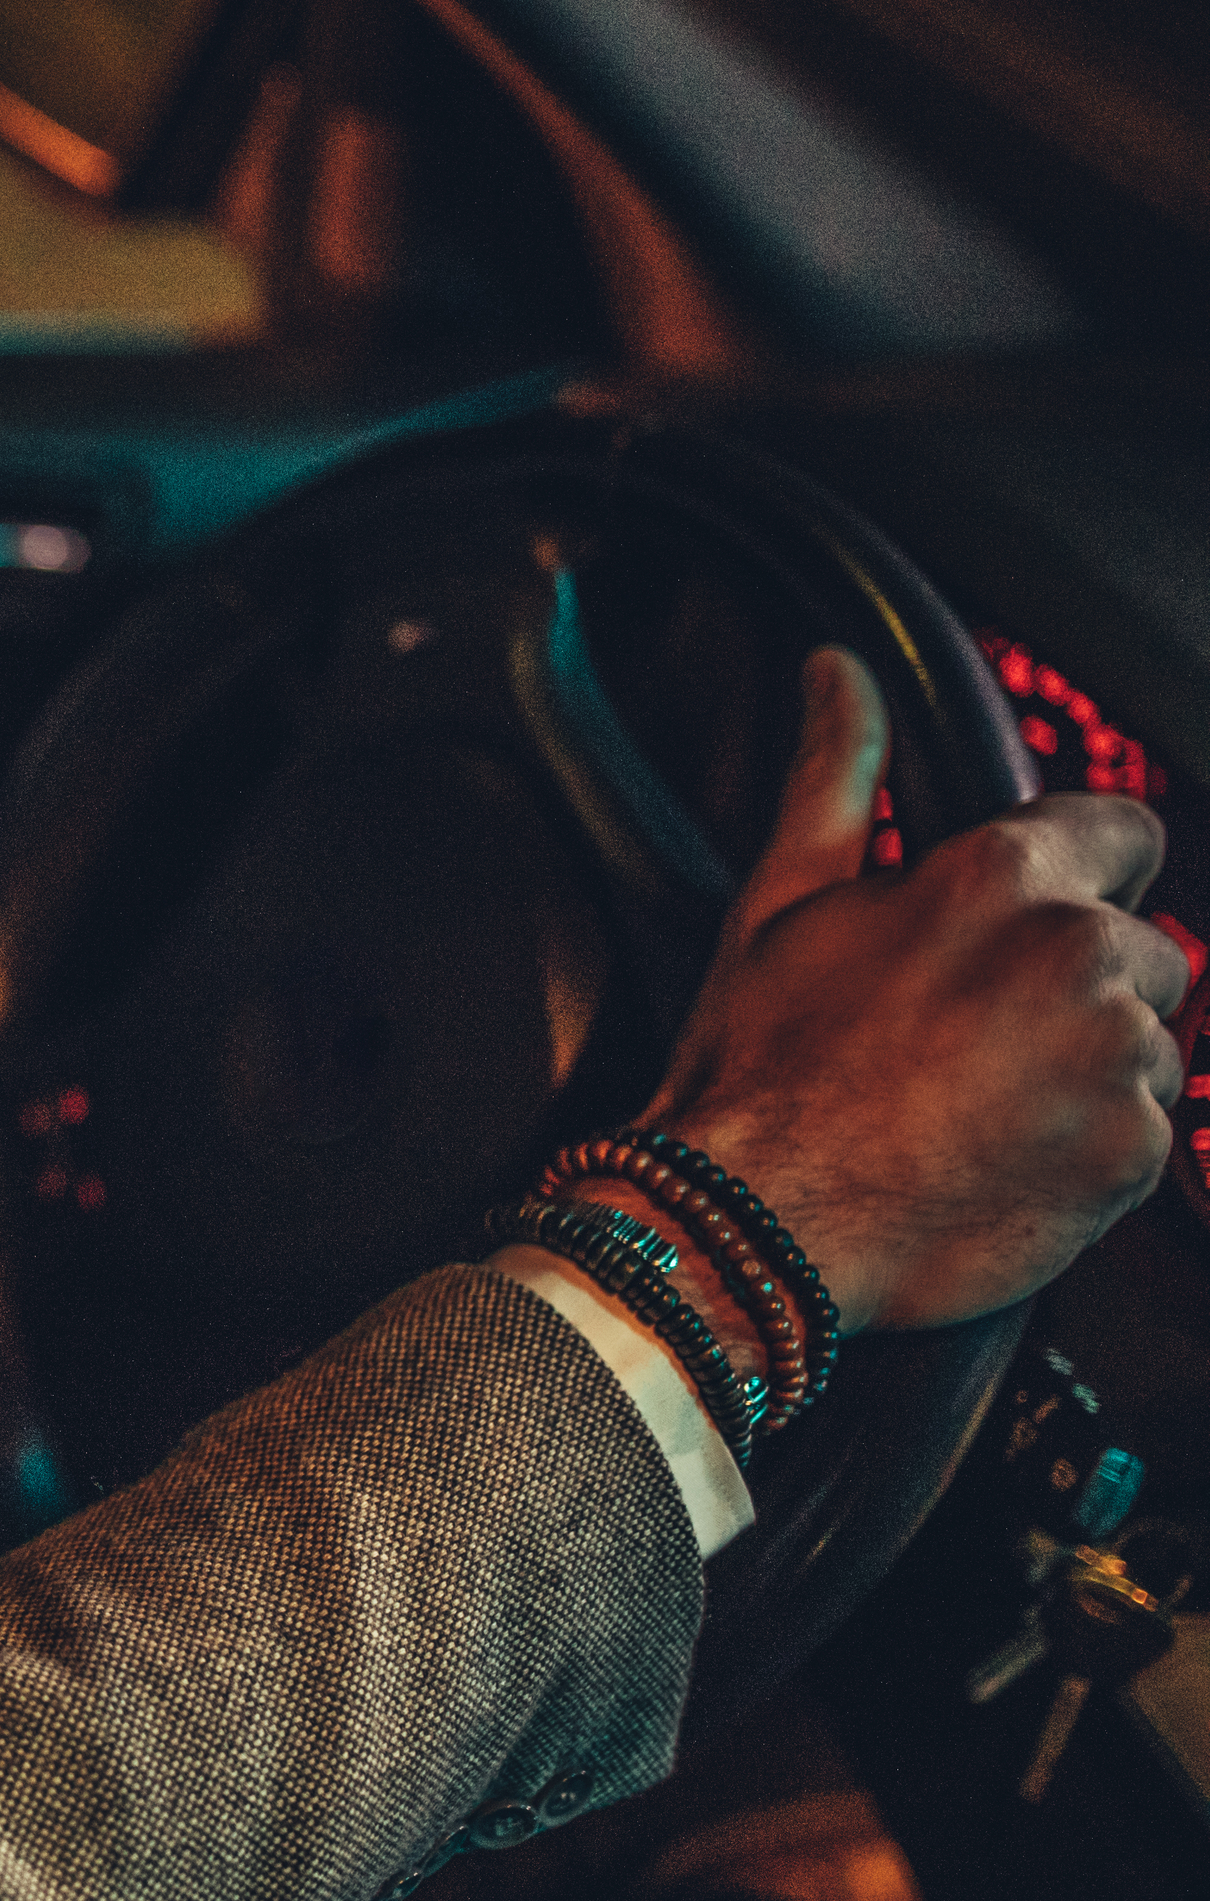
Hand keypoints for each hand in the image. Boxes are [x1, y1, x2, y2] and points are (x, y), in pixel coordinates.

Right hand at [635, 645, 1187, 1332]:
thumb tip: (837, 677)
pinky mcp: (1135, 1153)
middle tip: (975, 1043)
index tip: (1036, 926)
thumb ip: (835, 775)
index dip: (1084, 876)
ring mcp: (1114, 1055)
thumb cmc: (758, 1066)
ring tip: (980, 1107)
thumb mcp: (779, 902)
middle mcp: (1075, 953)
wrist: (755, 1223)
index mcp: (999, 876)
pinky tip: (1001, 1158)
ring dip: (1086, 1071)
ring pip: (1145, 1044)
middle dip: (1078, 989)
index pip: (1125, 832)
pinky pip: (1143, 1135)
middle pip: (1142, 951)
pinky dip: (1089, 1150)